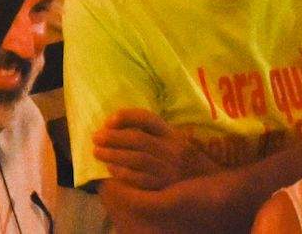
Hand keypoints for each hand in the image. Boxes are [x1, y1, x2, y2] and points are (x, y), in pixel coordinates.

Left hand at [90, 109, 207, 197]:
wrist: (205, 185)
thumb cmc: (182, 159)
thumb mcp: (173, 140)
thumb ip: (153, 132)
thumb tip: (118, 125)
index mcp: (172, 134)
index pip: (148, 118)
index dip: (126, 117)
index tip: (108, 120)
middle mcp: (171, 149)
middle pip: (138, 139)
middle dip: (113, 138)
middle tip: (96, 137)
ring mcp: (168, 168)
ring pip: (137, 159)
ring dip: (113, 155)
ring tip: (97, 152)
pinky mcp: (164, 186)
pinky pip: (140, 179)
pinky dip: (123, 173)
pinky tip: (111, 168)